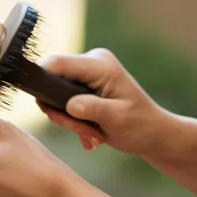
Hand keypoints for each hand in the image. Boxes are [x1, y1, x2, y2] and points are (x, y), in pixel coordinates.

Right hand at [40, 48, 174, 158]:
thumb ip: (91, 109)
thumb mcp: (117, 118)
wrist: (153, 133)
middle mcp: (91, 62)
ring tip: (91, 133)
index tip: (48, 109)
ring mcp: (87, 74)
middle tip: (83, 131)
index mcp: (99, 64)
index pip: (56, 63)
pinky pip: (63, 102)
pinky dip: (73, 120)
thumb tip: (69, 105)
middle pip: (52, 82)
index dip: (43, 82)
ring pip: (55, 95)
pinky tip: (92, 132)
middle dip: (62, 111)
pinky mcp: (84, 86)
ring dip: (69, 120)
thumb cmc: (141, 125)